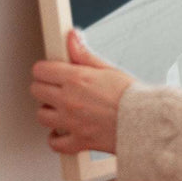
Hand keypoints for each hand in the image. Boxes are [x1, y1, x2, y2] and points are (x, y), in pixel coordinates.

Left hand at [30, 29, 133, 155]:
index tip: (50, 71)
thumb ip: (84, 54)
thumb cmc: (131, 96)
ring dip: (49, 111)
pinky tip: (62, 131)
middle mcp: (69, 100)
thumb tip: (72, 37)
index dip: (44, 69)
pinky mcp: (77, 140)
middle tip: (56, 87)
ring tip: (61, 108)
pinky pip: (54, 143)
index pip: (41, 70)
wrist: (145, 122)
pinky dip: (56, 138)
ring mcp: (71, 122)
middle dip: (44, 87)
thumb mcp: (107, 68)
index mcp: (76, 79)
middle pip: (36, 91)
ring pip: (41, 116)